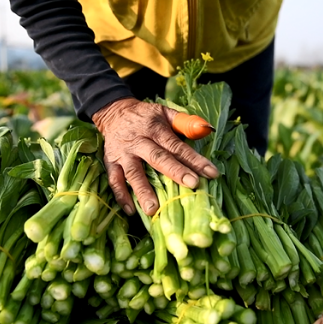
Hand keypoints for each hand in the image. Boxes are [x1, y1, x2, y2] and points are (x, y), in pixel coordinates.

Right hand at [92, 98, 218, 215]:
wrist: (114, 112)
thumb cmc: (146, 117)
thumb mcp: (165, 112)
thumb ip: (186, 122)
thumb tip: (207, 129)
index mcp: (155, 129)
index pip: (178, 146)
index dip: (195, 160)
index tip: (211, 173)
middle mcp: (139, 142)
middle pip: (158, 158)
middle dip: (175, 172)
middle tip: (192, 185)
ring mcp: (123, 154)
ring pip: (134, 173)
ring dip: (143, 191)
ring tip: (153, 209)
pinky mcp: (111, 163)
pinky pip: (114, 180)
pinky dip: (121, 196)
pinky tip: (131, 210)